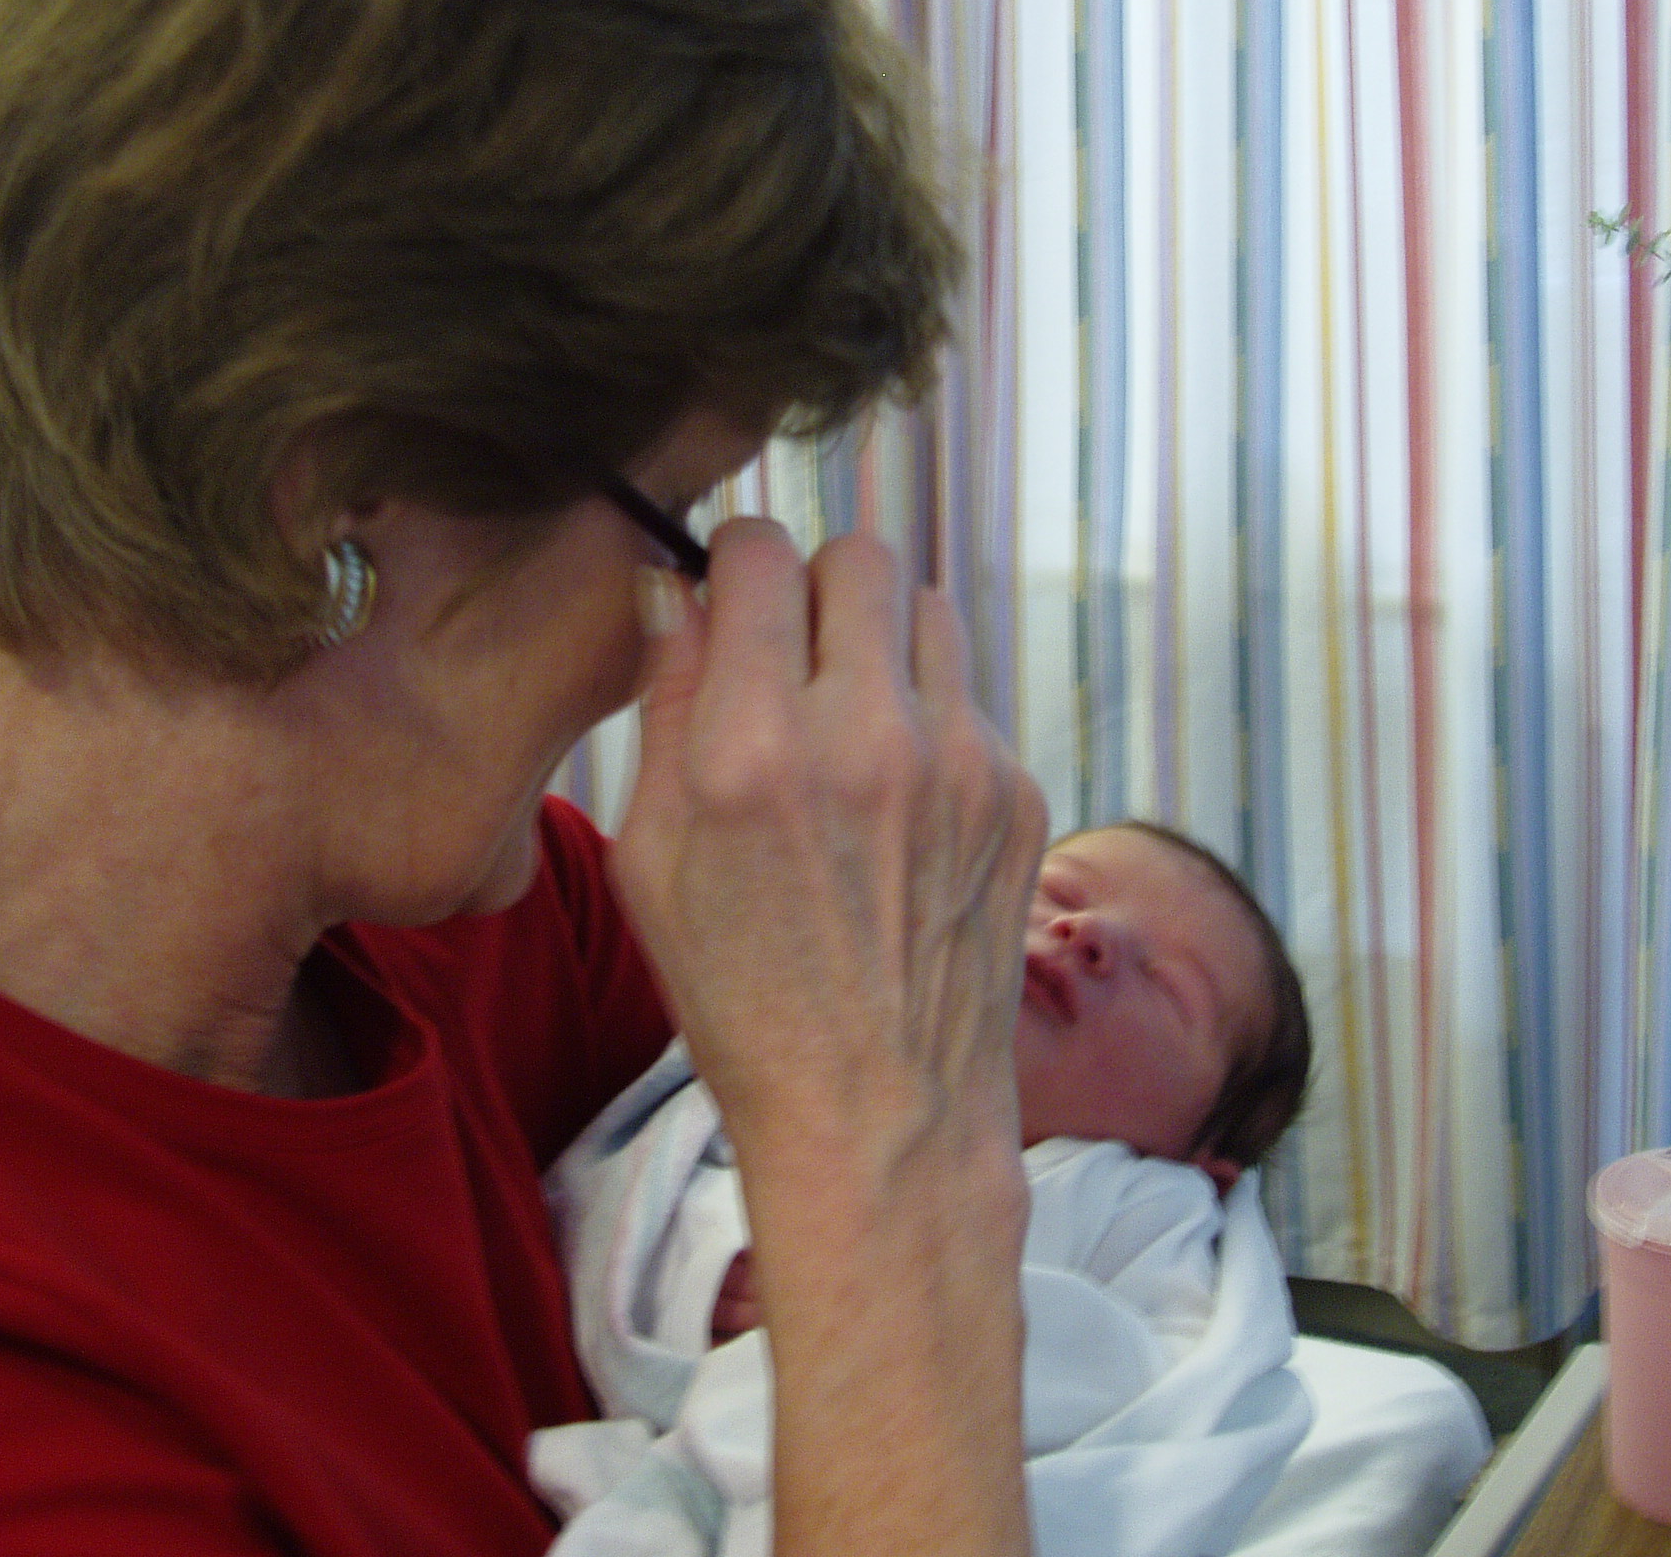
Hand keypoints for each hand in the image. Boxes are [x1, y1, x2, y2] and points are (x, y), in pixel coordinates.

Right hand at [615, 519, 1043, 1556]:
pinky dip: (928, 719)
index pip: (761, 554)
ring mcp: (960, 763)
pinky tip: (898, 803)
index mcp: (754, 752)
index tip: (729, 598)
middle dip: (814, 588)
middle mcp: (867, 738)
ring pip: (928, 609)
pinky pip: (969, 697)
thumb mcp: (652, 860)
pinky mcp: (1019, 793)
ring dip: (880, 641)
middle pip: (858, 556)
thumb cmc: (742, 998)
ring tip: (848, 725)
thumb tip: (676, 590)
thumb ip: (666, 706)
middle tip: (790, 654)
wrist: (880, 1115)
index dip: (735, 564)